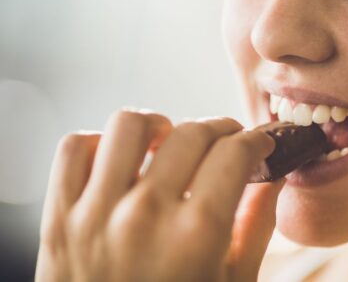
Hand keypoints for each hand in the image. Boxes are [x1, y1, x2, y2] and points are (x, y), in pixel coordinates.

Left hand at [36, 110, 282, 281]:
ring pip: (129, 125)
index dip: (257, 139)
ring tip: (171, 143)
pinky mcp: (59, 217)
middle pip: (192, 132)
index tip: (259, 142)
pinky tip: (123, 161)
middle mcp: (145, 215)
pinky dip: (101, 143)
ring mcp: (95, 213)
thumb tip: (276, 178)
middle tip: (228, 142)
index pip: (235, 153)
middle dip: (221, 129)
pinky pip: (76, 148)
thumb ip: (257, 225)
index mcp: (196, 235)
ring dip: (160, 126)